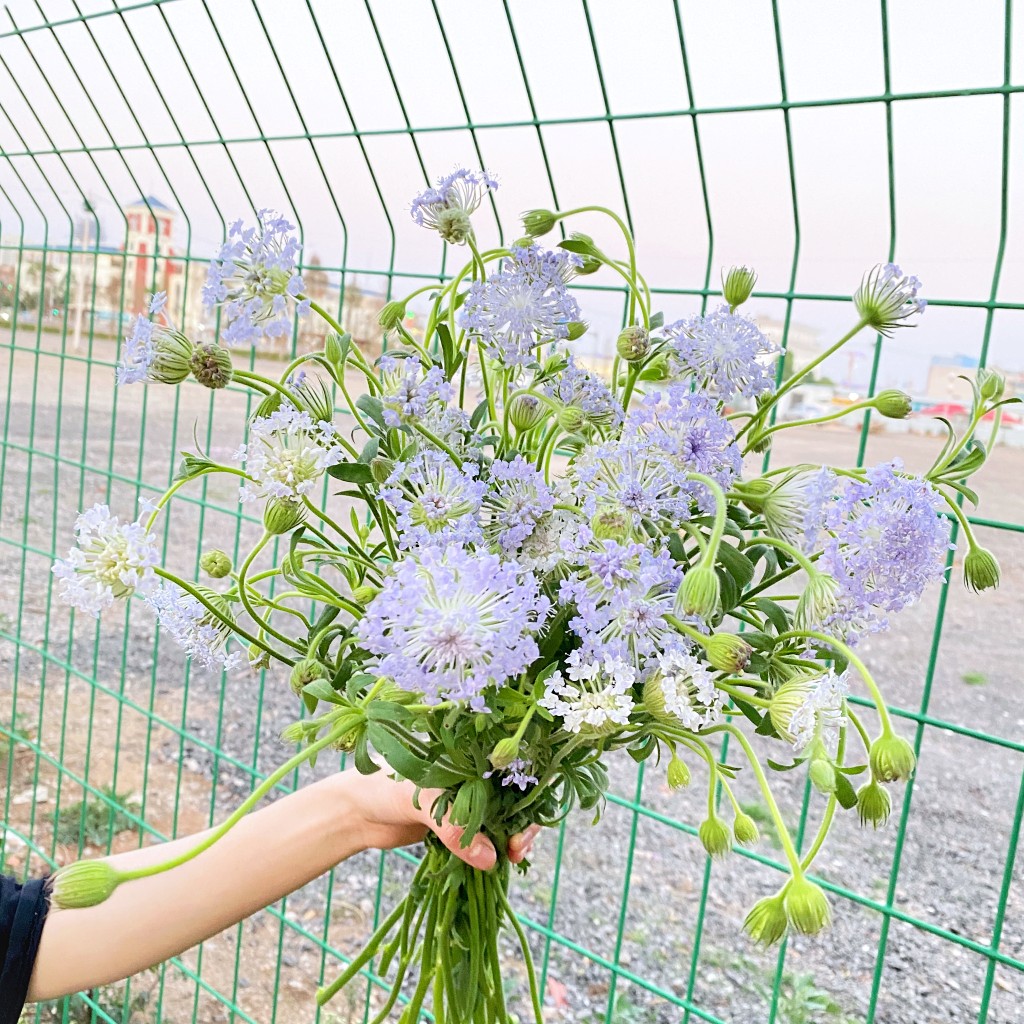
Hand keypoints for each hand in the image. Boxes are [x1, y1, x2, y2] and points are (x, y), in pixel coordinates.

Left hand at [341, 768, 541, 870]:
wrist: (353, 810)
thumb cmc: (385, 788)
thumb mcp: (422, 801)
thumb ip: (455, 828)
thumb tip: (490, 860)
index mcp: (468, 759)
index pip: (510, 774)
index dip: (523, 799)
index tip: (522, 826)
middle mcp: (472, 779)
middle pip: (511, 801)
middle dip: (520, 825)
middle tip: (516, 850)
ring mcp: (464, 804)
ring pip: (499, 823)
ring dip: (508, 841)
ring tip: (509, 860)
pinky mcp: (454, 828)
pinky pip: (482, 840)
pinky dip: (491, 852)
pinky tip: (495, 864)